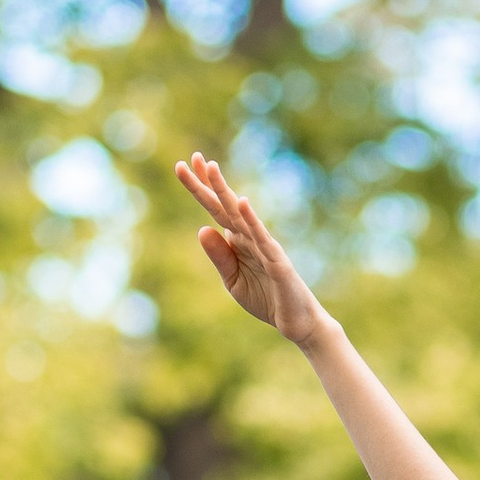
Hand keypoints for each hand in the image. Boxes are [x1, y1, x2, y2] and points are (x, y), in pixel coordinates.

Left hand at [176, 152, 330, 347]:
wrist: (296, 322)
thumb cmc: (266, 299)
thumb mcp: (233, 280)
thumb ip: (219, 256)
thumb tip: (202, 229)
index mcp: (238, 241)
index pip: (216, 210)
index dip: (201, 188)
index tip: (183, 166)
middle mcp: (251, 237)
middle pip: (224, 205)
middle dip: (208, 182)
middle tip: (192, 157)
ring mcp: (264, 246)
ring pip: (240, 215)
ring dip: (225, 191)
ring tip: (211, 167)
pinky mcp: (277, 261)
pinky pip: (262, 238)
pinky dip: (251, 220)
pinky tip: (241, 203)